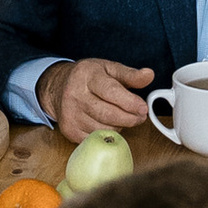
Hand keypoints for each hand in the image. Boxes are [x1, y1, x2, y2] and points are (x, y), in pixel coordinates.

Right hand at [38, 55, 156, 146]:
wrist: (58, 87)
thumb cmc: (88, 77)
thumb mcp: (109, 68)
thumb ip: (130, 74)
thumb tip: (149, 75)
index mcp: (87, 76)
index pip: (111, 92)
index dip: (130, 102)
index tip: (144, 108)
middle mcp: (75, 95)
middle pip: (108, 114)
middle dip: (130, 118)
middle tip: (140, 116)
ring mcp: (70, 114)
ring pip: (104, 129)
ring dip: (119, 126)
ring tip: (122, 116)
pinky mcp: (69, 130)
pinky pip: (95, 138)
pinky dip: (107, 133)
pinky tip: (108, 123)